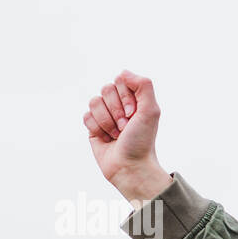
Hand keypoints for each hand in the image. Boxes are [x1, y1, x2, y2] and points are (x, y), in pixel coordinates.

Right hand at [83, 70, 170, 203]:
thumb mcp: (151, 111)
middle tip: (126, 127)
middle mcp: (119, 104)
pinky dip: (97, 128)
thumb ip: (144, 86)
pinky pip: (86, 116)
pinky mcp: (93, 126)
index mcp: (134, 99)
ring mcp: (105, 115)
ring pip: (94, 102)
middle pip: (105, 89)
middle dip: (116, 111)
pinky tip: (107, 139)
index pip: (120, 80)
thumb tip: (123, 72)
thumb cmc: (142, 140)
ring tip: (117, 135)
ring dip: (107, 121)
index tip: (133, 114)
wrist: (130, 166)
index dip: (125, 97)